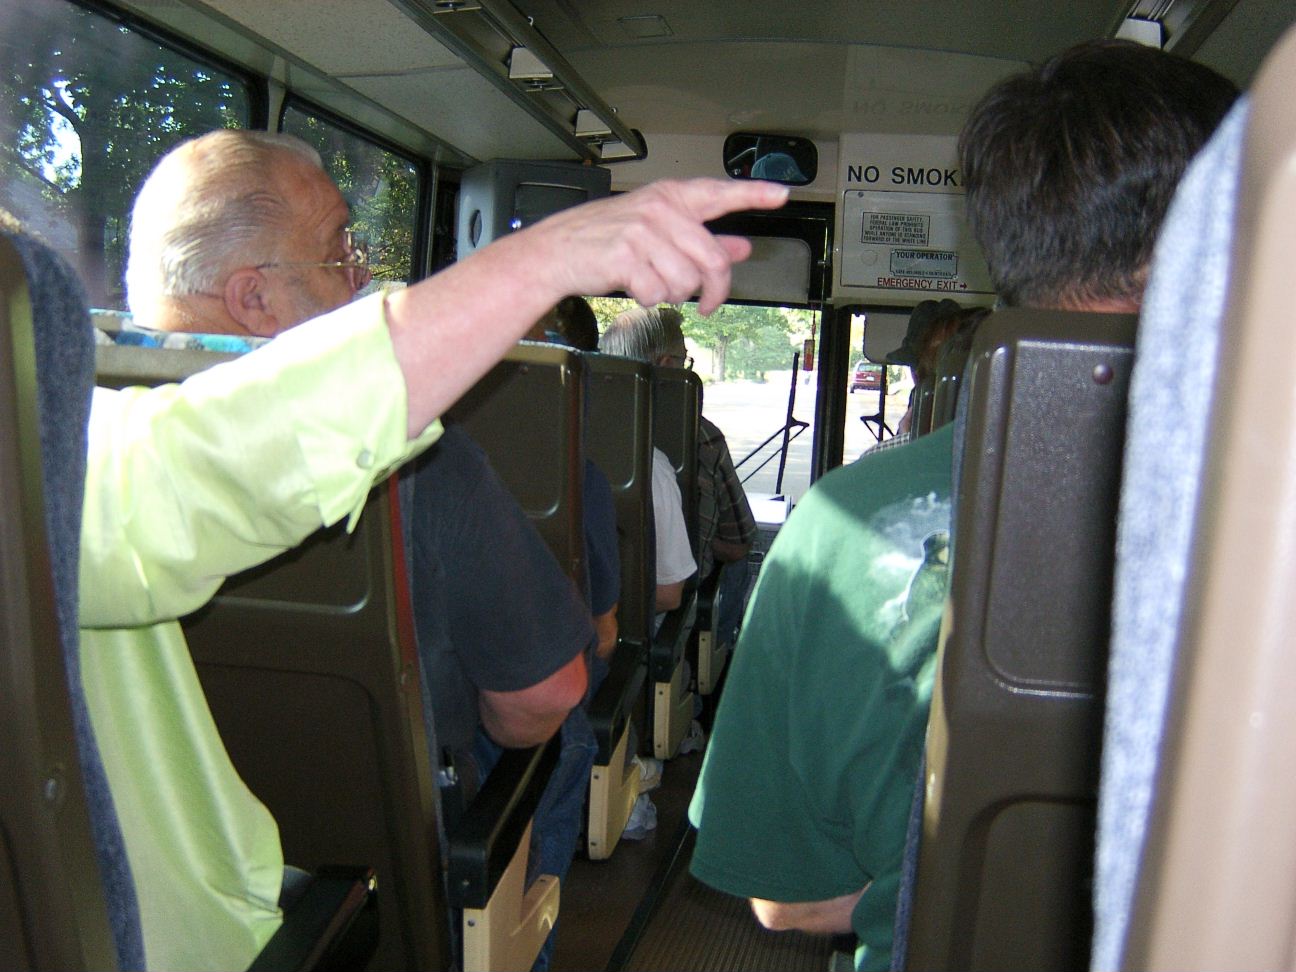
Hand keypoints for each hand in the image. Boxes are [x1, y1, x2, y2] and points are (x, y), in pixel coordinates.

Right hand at [513, 178, 789, 314]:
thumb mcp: (656, 229)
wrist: (556, 251)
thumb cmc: (606, 239)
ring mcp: (642, 232)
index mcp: (670, 198)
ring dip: (673, 294)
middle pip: (712, 260)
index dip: (753, 194)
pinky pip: (658, 292)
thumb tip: (741, 247)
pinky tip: (635, 286)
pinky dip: (649, 298)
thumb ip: (702, 238)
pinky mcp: (626, 257)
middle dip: (714, 290)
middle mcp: (660, 210)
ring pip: (686, 282)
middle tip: (708, 304)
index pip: (719, 194)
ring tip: (653, 283)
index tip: (782, 195)